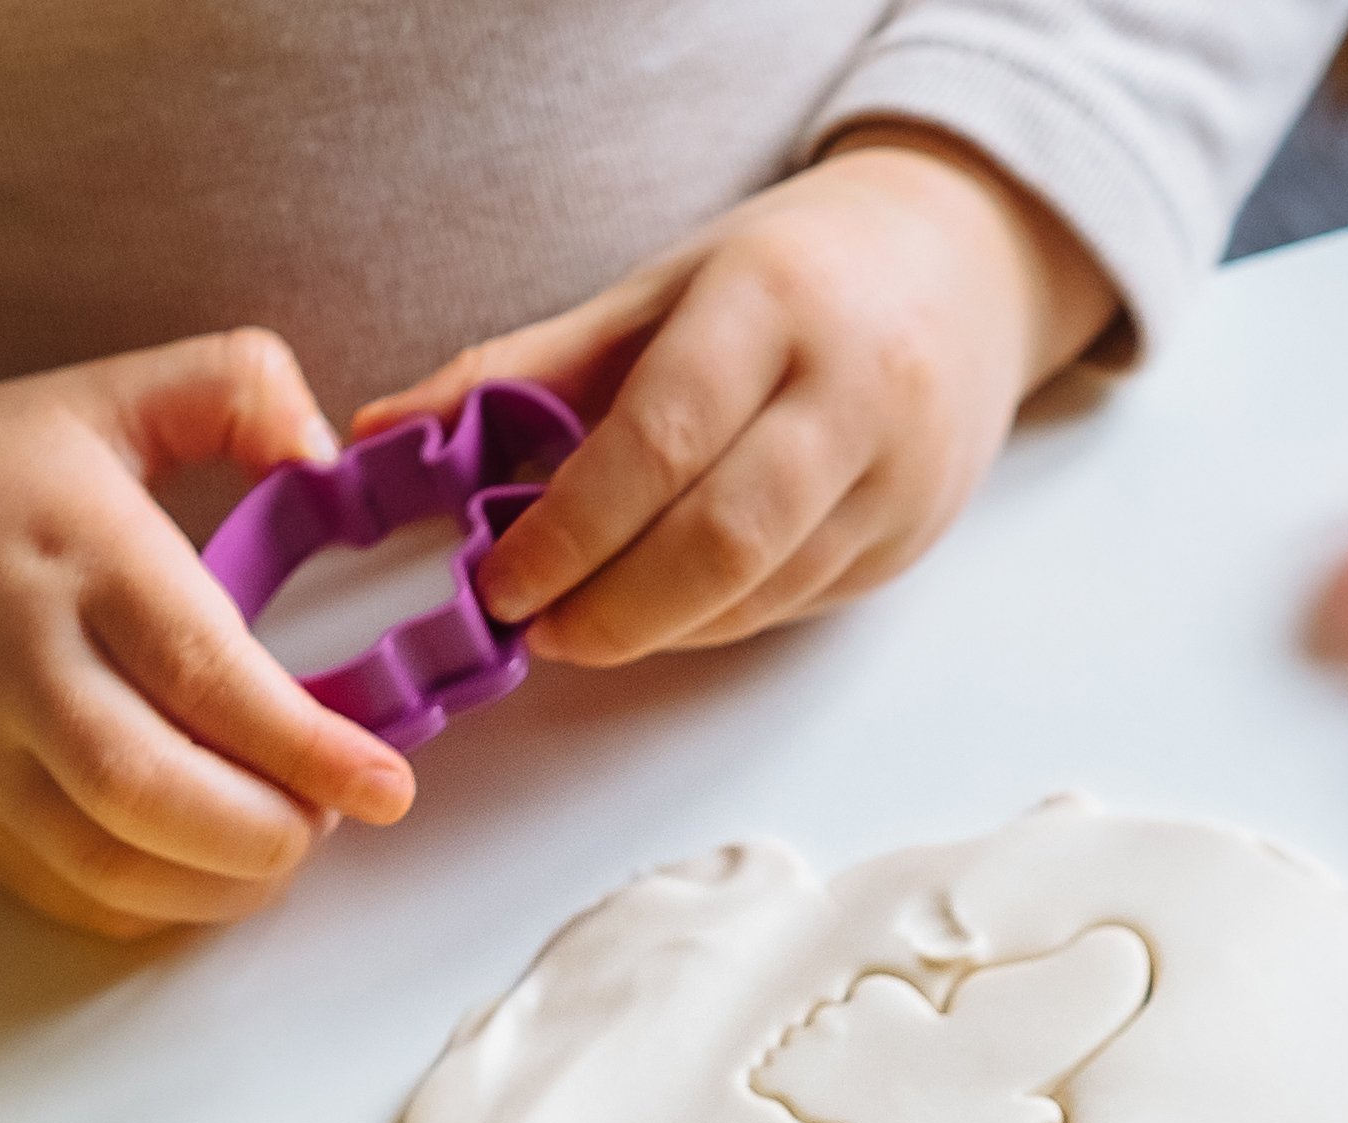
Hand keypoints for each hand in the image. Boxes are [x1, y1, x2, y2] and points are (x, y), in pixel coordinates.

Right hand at [0, 334, 414, 940]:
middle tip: (331, 817)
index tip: (386, 783)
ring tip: (276, 844)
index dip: (307, 747)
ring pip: (113, 864)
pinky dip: (152, 906)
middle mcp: (18, 660)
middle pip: (157, 792)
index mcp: (74, 550)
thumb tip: (329, 453)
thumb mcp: (98, 395)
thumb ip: (230, 387)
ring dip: (221, 884)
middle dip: (271, 833)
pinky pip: (66, 894)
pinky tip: (198, 872)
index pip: (205, 672)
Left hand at [353, 125, 1117, 668]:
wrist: (963, 266)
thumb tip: (384, 435)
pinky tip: (658, 610)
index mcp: (773, 305)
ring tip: (580, 624)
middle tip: (538, 630)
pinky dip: (711, 622)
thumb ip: (524, 369)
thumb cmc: (789, 274)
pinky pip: (793, 606)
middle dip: (613, 607)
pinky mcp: (911, 539)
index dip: (570, 531)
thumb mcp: (656, 290)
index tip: (499, 581)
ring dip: (657, 627)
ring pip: (760, 590)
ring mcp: (898, 475)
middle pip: (722, 539)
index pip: (661, 441)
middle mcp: (853, 391)